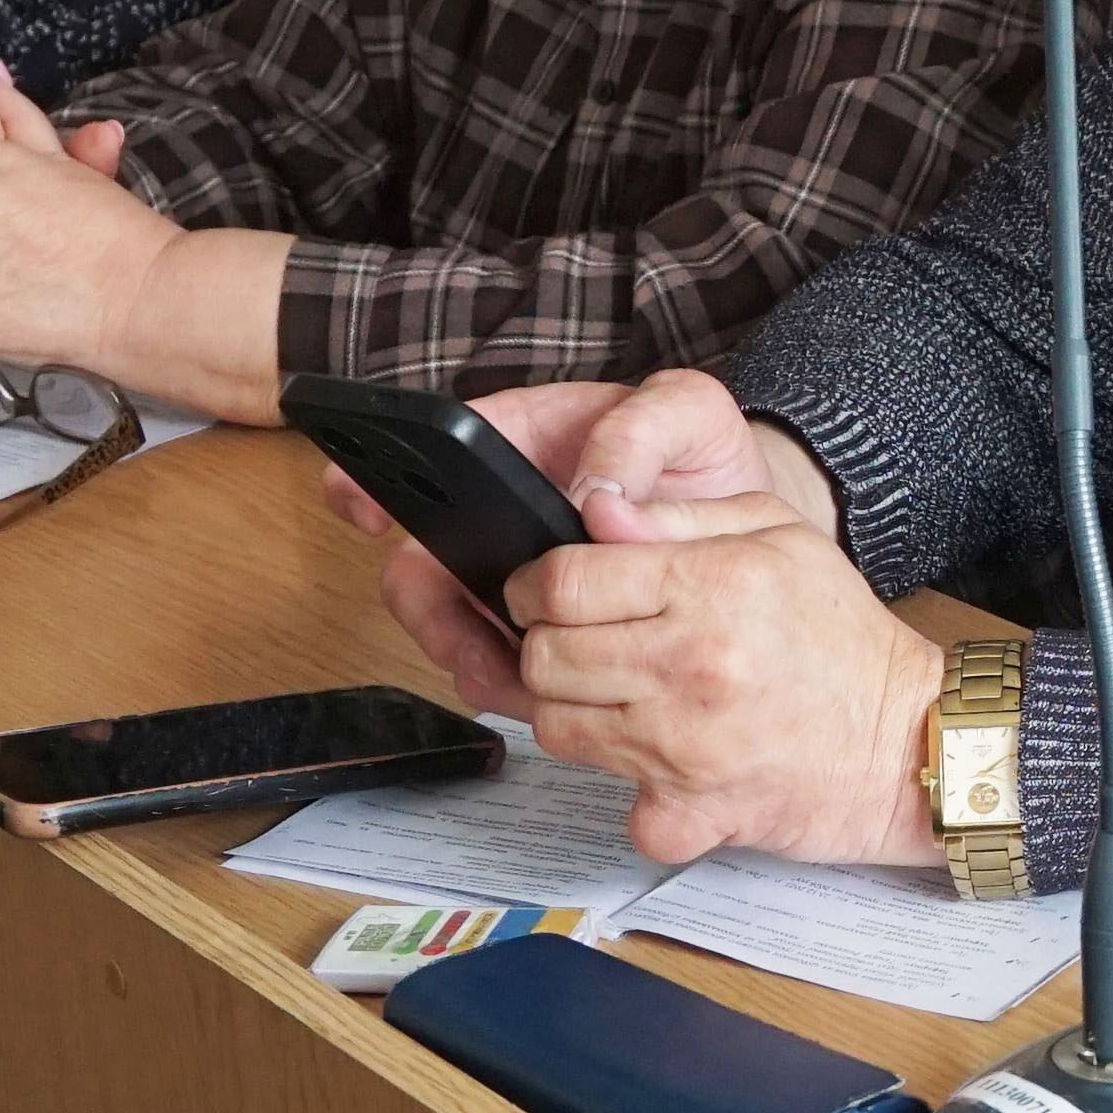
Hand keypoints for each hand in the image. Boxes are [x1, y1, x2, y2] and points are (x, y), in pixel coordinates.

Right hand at [339, 371, 838, 671]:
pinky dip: (512, 685)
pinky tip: (544, 699)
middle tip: (469, 648)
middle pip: (422, 558)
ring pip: (451, 619)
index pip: (427, 454)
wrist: (751, 522)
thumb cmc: (706, 453)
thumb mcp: (686, 413)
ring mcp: (517, 568)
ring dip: (469, 658)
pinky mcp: (544, 621)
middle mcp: (503, 508)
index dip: (377, 478)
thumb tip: (587, 497)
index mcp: (524, 439)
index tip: (361, 510)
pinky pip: (500, 658)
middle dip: (431, 610)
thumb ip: (635, 435)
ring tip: (518, 685)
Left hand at [473, 511, 949, 867]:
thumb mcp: (780, 536)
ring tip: (627, 696)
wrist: (908, 740)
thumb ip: (679, 516)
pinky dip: (630, 789)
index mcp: (709, 587)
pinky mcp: (691, 810)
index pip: (561, 583)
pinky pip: (614, 802)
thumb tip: (596, 509)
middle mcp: (690, 666)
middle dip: (549, 645)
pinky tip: (662, 760)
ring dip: (579, 710)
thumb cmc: (846, 639)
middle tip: (587, 643)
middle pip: (545, 657)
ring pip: (558, 728)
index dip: (536, 584)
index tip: (547, 592)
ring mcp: (684, 746)